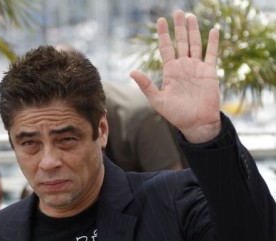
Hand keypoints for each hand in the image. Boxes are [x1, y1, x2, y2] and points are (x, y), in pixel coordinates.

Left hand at [130, 10, 220, 142]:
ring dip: (194, 30)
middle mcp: (183, 66)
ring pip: (195, 44)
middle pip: (181, 42)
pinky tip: (214, 30)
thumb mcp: (158, 100)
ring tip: (191, 16)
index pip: (166, 48)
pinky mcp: (210, 72)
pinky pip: (211, 54)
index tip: (161, 20)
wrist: (196, 123)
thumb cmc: (176, 114)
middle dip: (179, 27)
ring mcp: (197, 68)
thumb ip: (146, 85)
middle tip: (178, 12)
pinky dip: (213, 42)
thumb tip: (131, 72)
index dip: (164, 34)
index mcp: (170, 71)